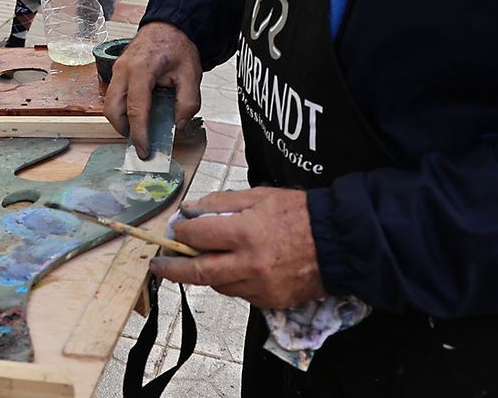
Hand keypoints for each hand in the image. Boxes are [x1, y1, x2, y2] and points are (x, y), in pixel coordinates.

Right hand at [104, 22, 201, 155]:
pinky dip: (122, 110)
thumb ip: (188, 101)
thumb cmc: (177, 47)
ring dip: (121, 121)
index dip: (139, 133)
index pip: (135, 109)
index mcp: (141, 69)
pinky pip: (113, 96)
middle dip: (124, 129)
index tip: (144, 151)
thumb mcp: (191, 74)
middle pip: (112, 109)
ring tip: (140, 129)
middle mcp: (122, 70)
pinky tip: (138, 115)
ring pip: (109, 104)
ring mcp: (116, 70)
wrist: (168, 27)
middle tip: (141, 142)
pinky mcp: (116, 72)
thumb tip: (178, 124)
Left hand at [151, 188, 325, 308]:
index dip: (181, 234)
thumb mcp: (259, 196)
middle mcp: (250, 264)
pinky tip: (232, 268)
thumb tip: (190, 211)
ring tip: (199, 261)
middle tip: (157, 266)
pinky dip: (230, 282)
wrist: (340, 243)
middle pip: (199, 273)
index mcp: (246, 233)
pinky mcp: (271, 302)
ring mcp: (261, 287)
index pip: (197, 237)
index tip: (174, 231)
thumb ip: (221, 203)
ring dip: (205, 274)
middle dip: (173, 269)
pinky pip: (240, 294)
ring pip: (219, 286)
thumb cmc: (300, 213)